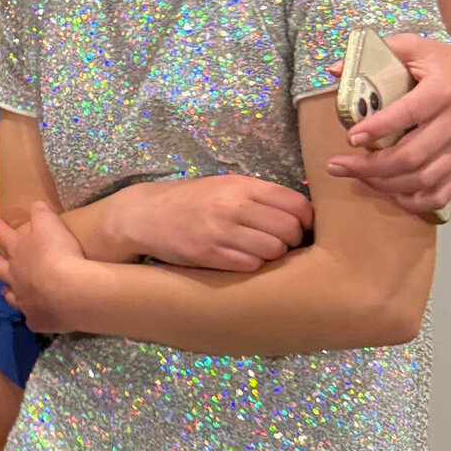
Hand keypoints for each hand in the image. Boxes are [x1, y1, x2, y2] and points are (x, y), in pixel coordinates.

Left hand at [0, 205, 93, 333]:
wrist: (71, 291)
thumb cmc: (59, 254)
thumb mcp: (51, 225)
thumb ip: (42, 214)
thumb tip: (35, 204)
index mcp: (18, 253)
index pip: (6, 236)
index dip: (1, 228)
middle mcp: (16, 278)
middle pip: (0, 269)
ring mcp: (25, 301)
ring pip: (11, 296)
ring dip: (8, 292)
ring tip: (4, 291)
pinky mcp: (37, 321)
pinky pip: (32, 320)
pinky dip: (32, 316)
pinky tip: (34, 317)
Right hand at [109, 176, 311, 271]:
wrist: (144, 214)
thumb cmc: (192, 201)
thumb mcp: (225, 186)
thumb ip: (260, 197)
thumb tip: (304, 217)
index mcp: (241, 185)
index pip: (297, 205)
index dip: (306, 221)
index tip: (299, 229)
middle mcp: (233, 205)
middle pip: (290, 230)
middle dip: (291, 241)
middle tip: (278, 243)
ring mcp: (220, 231)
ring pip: (273, 250)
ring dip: (271, 255)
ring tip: (257, 252)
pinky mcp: (208, 254)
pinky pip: (250, 265)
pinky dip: (251, 265)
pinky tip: (239, 259)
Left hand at [326, 34, 450, 212]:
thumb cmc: (449, 64)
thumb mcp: (417, 47)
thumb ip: (379, 52)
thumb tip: (334, 70)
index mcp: (443, 91)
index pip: (408, 114)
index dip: (377, 129)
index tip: (350, 138)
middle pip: (411, 156)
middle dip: (368, 166)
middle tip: (337, 165)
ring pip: (423, 179)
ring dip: (384, 184)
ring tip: (355, 176)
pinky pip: (442, 193)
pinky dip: (413, 200)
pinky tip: (388, 192)